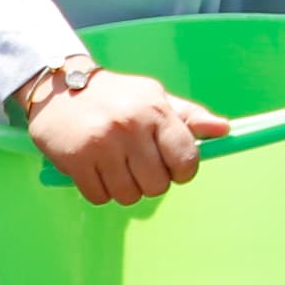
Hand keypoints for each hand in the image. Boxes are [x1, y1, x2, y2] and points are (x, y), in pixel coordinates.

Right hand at [26, 67, 231, 205]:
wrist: (61, 87)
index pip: (186, 157)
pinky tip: (96, 170)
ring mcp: (102, 144)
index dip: (183, 171)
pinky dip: (100, 191)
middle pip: (157, 185)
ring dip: (125, 189)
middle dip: (151, 182)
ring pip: (128, 195)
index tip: (174, 168)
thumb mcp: (155, 97)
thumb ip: (189, 117)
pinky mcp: (75, 160)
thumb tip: (224, 130)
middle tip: (139, 166)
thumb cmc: (116, 96)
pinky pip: (99, 197)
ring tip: (116, 167)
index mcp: (156, 110)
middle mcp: (131, 126)